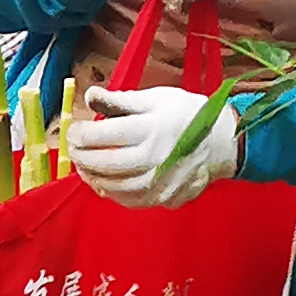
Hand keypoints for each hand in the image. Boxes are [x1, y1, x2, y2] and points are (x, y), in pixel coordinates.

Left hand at [68, 89, 240, 207]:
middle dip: (81, 157)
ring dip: (92, 177)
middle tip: (74, 150)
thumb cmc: (187, 114)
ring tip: (85, 165)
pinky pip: (129, 200)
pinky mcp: (164, 197)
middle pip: (104, 163)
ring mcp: (160, 181)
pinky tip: (104, 181)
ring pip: (114, 186)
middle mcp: (153, 157)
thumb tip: (90, 95)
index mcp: (149, 128)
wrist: (222, 141)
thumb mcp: (155, 99)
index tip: (73, 130)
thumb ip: (119, 100)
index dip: (78, 134)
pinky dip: (111, 192)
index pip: (99, 135)